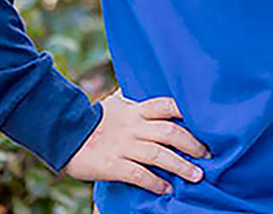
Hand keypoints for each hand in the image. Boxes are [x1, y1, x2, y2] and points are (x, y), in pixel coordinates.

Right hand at [63, 90, 209, 194]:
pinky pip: (138, 175)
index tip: (208, 119)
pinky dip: (154, 182)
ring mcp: (124, 146)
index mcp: (137, 110)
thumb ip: (135, 99)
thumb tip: (146, 83)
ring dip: (181, 166)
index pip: (168, 105)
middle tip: (209, 154)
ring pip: (159, 155)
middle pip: (171, 132)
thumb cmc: (94, 119)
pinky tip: (167, 189)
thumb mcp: (117, 103)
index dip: (189, 110)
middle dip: (193, 143)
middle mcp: (135, 126)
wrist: (64, 135)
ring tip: (197, 175)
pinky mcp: (113, 165)